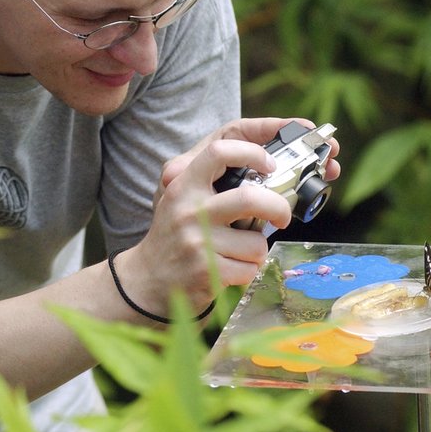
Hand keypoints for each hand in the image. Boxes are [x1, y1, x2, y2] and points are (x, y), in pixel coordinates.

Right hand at [114, 118, 340, 317]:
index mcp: (185, 186)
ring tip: (238, 252)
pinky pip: (250, 269)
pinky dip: (247, 271)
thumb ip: (210, 185)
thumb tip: (264, 177)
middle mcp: (190, 211)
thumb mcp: (180, 200)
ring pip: (257, 243)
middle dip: (278, 208)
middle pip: (251, 198)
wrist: (148, 278)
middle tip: (282, 215)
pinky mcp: (208, 271)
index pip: (219, 152)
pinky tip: (230, 270)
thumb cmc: (174, 236)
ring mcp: (199, 242)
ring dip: (256, 250)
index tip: (269, 164)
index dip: (252, 153)